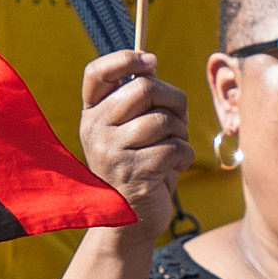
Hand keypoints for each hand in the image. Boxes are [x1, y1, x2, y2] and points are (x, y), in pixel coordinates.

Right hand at [76, 47, 189, 230]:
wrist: (130, 220)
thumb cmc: (138, 166)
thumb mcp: (130, 130)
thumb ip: (138, 99)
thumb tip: (151, 65)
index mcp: (92, 114)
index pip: (96, 73)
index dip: (125, 59)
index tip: (151, 62)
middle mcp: (94, 130)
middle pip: (144, 89)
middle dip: (175, 99)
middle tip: (181, 117)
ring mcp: (111, 152)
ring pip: (164, 120)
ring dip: (182, 132)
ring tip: (175, 146)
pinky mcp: (133, 173)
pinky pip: (175, 148)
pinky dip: (185, 156)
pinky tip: (176, 166)